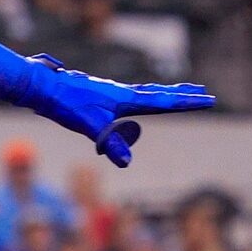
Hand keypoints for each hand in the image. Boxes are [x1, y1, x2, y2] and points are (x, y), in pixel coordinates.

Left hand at [11, 61, 214, 167]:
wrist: (42, 88)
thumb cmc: (66, 105)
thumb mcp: (90, 126)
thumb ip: (110, 142)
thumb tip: (127, 162)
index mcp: (125, 99)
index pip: (164, 101)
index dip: (187, 102)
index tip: (209, 98)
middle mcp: (122, 93)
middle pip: (159, 94)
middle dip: (182, 95)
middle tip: (203, 92)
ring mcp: (111, 93)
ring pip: (145, 92)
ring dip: (164, 93)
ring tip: (178, 92)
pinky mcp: (100, 95)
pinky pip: (130, 96)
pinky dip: (143, 96)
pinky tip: (136, 99)